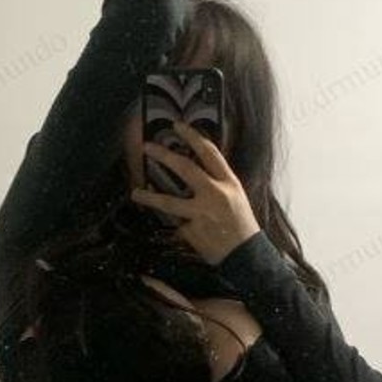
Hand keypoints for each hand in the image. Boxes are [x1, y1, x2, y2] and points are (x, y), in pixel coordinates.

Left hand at [131, 121, 260, 265]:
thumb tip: (193, 171)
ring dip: (149, 197)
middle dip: (164, 155)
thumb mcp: (236, 197)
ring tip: (135, 193)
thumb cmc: (241, 225)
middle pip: (185, 168)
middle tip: (148, 147)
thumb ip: (217, 183)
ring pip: (168, 202)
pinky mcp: (192, 231)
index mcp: (229, 183)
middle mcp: (215, 194)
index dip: (192, 136)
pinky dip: (178, 228)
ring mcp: (201, 213)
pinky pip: (178, 225)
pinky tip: (183, 233)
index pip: (209, 153)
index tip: (177, 126)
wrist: (246, 255)